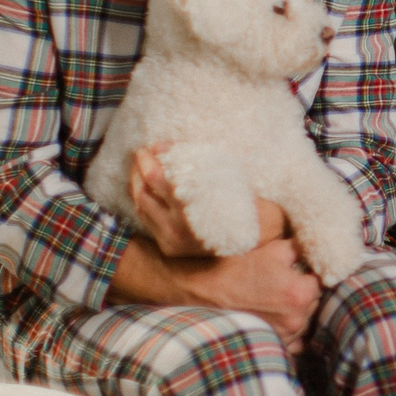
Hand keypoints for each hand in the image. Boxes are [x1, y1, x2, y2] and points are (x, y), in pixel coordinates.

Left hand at [131, 146, 287, 258]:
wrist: (258, 237)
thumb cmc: (243, 200)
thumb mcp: (223, 174)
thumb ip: (190, 160)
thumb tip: (160, 147)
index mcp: (192, 210)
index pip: (156, 179)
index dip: (149, 159)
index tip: (150, 146)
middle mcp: (177, 230)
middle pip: (143, 193)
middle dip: (139, 169)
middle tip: (142, 153)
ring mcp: (172, 242)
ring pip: (140, 207)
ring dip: (136, 183)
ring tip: (141, 167)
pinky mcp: (169, 249)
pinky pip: (146, 221)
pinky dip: (143, 201)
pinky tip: (146, 187)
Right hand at [179, 238, 322, 355]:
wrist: (198, 292)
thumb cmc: (232, 268)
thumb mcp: (270, 249)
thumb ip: (299, 249)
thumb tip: (311, 249)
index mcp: (299, 293)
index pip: (320, 280)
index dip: (307, 273)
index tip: (295, 269)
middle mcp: (296, 320)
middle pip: (313, 302)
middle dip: (302, 291)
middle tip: (280, 282)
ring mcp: (284, 337)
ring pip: (303, 321)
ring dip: (294, 311)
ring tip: (271, 299)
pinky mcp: (271, 346)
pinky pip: (292, 341)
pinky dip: (286, 331)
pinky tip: (271, 318)